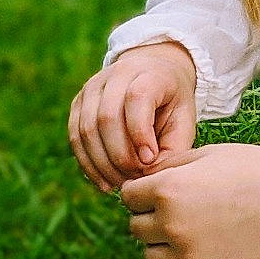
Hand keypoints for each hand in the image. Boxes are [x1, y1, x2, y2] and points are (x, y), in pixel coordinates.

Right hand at [69, 42, 197, 192]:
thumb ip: (172, 148)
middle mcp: (116, 75)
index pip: (136, 99)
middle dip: (120, 156)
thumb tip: (149, 177)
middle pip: (107, 117)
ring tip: (120, 184)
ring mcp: (92, 87)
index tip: (149, 160)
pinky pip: (75, 137)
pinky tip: (103, 182)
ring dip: (102, 164)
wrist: (154, 74)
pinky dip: (88, 164)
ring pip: (87, 129)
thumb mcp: (183, 120)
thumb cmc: (172, 103)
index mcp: (149, 74)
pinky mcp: (78, 103)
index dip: (140, 133)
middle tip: (135, 180)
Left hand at [119, 143, 259, 258]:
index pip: (128, 197)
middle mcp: (172, 226)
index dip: (142, 192)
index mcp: (168, 190)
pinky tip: (206, 251)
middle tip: (179, 211)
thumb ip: (169, 167)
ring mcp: (190, 257)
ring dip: (163, 247)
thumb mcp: (208, 154)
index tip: (159, 191)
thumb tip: (143, 179)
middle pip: (136, 229)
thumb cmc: (257, 171)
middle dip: (150, 218)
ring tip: (190, 233)